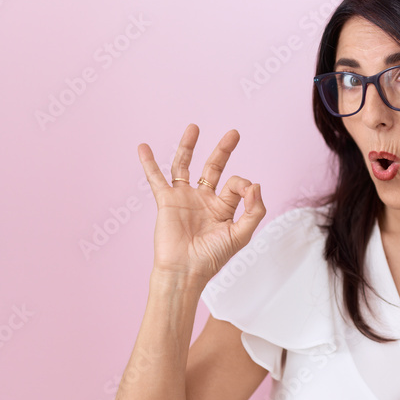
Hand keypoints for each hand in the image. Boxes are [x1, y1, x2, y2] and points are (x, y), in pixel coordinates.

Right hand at [138, 124, 265, 279]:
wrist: (185, 271)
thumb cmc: (212, 258)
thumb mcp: (241, 234)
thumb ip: (253, 210)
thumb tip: (255, 183)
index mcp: (224, 208)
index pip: (236, 184)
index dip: (243, 185)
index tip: (245, 193)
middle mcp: (204, 200)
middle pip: (214, 168)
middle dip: (224, 150)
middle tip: (234, 133)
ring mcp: (184, 198)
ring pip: (185, 166)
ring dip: (189, 146)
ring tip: (194, 127)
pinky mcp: (166, 201)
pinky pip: (156, 178)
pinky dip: (149, 163)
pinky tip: (144, 147)